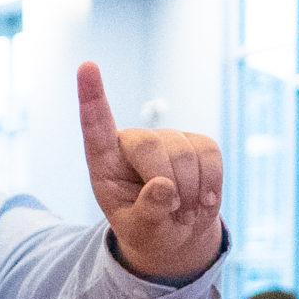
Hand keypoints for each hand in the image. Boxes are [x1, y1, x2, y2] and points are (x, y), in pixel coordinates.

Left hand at [77, 63, 222, 283]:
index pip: (95, 125)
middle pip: (151, 145)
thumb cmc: (148, 230)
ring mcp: (166, 139)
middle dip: (168, 184)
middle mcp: (132, 143)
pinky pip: (210, 154)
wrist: (178, 233)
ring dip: (192, 192)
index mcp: (104, 163)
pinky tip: (203, 202)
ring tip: (185, 213)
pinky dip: (211, 184)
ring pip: (185, 152)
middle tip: (174, 212)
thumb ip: (146, 213)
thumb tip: (163, 186)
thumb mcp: (140, 232)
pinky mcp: (196, 142)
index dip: (91, 95)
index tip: (86, 66)